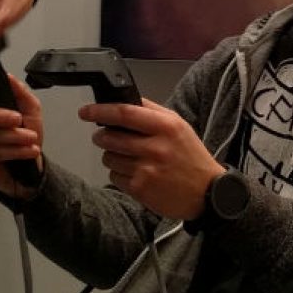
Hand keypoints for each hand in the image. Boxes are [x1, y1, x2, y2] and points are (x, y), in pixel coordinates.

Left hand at [78, 98, 222, 219]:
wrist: (207, 192)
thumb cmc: (191, 156)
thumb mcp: (178, 126)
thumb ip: (152, 111)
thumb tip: (125, 100)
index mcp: (166, 126)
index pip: (125, 113)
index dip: (100, 110)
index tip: (85, 111)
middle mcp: (156, 147)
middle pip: (110, 137)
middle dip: (101, 136)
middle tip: (104, 136)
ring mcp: (147, 170)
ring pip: (109, 158)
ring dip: (111, 156)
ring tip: (127, 157)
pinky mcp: (140, 189)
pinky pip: (114, 177)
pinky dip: (118, 173)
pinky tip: (134, 173)